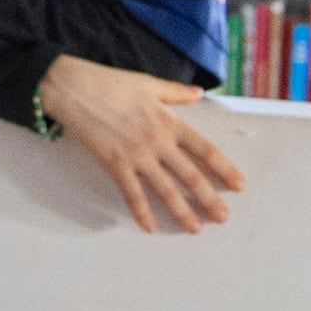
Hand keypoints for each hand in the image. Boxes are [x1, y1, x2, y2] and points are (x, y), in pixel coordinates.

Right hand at [36, 58, 247, 232]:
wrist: (72, 88)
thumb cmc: (108, 82)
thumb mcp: (148, 83)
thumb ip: (176, 93)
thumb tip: (199, 94)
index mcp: (169, 122)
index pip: (205, 150)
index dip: (224, 169)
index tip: (238, 185)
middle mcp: (158, 142)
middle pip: (190, 175)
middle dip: (209, 199)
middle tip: (222, 217)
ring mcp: (136, 155)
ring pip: (165, 189)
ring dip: (182, 211)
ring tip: (195, 228)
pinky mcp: (114, 164)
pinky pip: (131, 193)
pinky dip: (141, 211)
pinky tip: (150, 227)